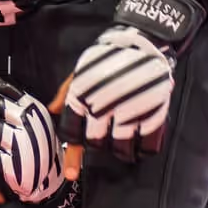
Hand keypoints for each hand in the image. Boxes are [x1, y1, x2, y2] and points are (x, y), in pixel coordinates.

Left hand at [50, 27, 176, 164]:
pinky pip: (147, 147)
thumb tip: (53, 113)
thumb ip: (65, 93)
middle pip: (96, 145)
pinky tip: (142, 142)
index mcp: (82, 96)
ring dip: (122, 151)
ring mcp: (129, 112)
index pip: (71, 136)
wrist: (143, 39)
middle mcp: (103, 107)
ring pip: (121, 151)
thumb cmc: (106, 56)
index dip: (73, 152)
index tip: (74, 167)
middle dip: (98, 144)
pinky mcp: (154, 115)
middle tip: (106, 136)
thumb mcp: (80, 70)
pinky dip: (144, 150)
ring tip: (125, 140)